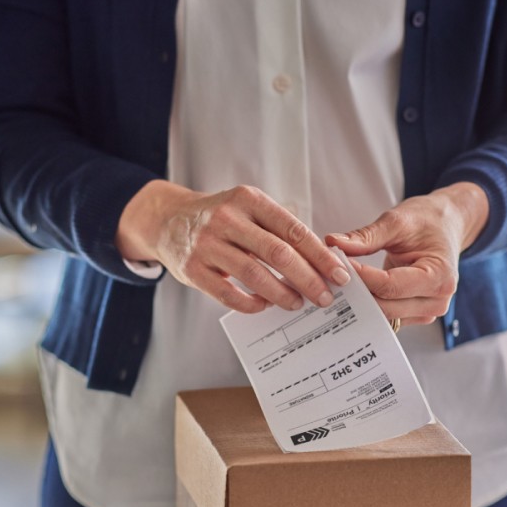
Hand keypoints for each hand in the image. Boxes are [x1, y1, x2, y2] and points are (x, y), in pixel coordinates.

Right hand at [116, 181, 350, 312]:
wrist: (166, 220)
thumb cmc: (219, 219)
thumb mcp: (247, 209)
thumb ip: (277, 230)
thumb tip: (320, 263)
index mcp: (248, 200)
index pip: (293, 230)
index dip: (320, 255)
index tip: (340, 275)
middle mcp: (227, 219)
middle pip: (278, 254)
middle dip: (308, 279)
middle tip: (326, 297)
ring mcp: (207, 244)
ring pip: (255, 275)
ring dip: (282, 294)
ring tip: (298, 304)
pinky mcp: (193, 269)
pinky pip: (229, 294)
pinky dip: (252, 304)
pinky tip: (265, 306)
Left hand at [325, 182, 488, 326]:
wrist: (446, 226)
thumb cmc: (427, 221)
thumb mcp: (397, 221)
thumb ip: (366, 236)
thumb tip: (334, 243)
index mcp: (440, 275)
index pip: (391, 285)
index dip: (362, 278)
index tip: (339, 265)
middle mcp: (437, 299)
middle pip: (386, 305)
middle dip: (358, 292)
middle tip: (332, 276)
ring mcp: (428, 311)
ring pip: (385, 315)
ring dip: (362, 303)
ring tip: (342, 285)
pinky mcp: (417, 315)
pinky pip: (388, 317)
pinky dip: (370, 307)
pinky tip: (355, 294)